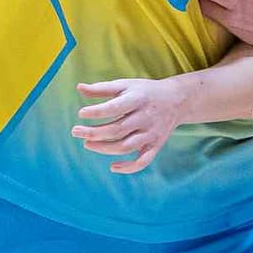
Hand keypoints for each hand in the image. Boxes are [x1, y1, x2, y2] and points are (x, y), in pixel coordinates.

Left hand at [74, 77, 191, 173]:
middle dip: (94, 133)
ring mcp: (151, 134)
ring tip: (87, 144)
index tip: (81, 113)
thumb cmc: (145, 92)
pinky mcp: (155, 145)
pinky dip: (129, 167)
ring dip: (104, 148)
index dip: (97, 112)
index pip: (115, 108)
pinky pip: (143, 161)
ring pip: (125, 146)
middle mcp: (145, 118)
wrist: (177, 100)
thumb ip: (102, 88)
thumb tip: (79, 88)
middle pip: (117, 130)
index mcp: (137, 99)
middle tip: (75, 131)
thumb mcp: (126, 85)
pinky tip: (113, 167)